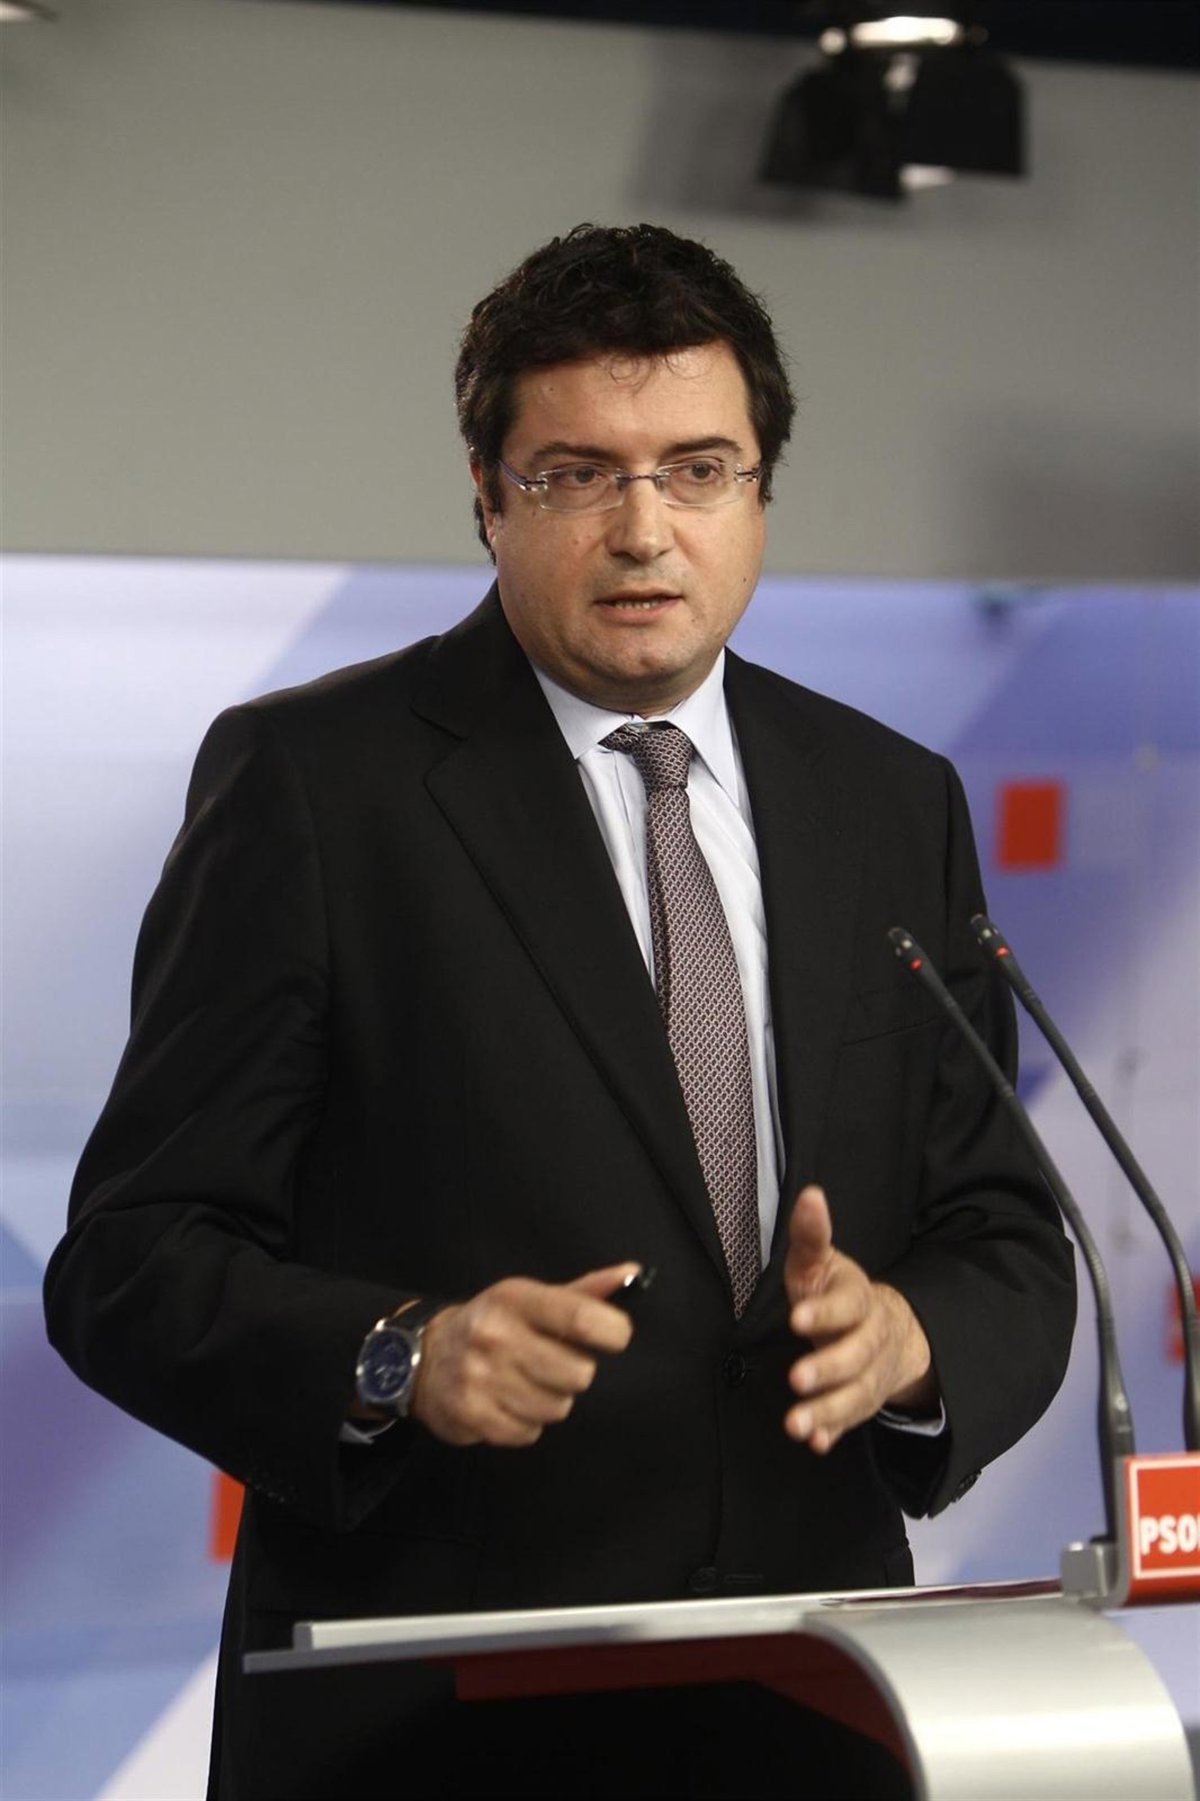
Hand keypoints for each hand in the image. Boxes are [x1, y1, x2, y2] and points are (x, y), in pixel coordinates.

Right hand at [411, 1264, 639, 1447]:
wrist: (422, 1357)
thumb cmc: (493, 1325)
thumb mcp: (531, 1299)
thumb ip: (585, 1291)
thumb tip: (633, 1275)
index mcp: (515, 1299)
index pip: (581, 1317)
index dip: (613, 1331)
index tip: (614, 1337)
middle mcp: (496, 1335)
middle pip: (578, 1373)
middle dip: (574, 1372)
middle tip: (551, 1363)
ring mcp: (481, 1377)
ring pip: (558, 1407)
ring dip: (550, 1400)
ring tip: (525, 1382)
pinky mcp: (472, 1415)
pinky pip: (530, 1433)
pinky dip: (526, 1424)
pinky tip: (507, 1402)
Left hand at [783, 1185, 936, 1453]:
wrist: (887, 1331)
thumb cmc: (837, 1293)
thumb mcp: (822, 1263)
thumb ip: (811, 1236)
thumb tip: (811, 1195)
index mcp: (860, 1300)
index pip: (848, 1306)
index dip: (825, 1312)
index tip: (797, 1318)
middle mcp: (871, 1339)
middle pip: (856, 1355)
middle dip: (827, 1368)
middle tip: (795, 1378)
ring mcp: (869, 1374)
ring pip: (855, 1395)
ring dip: (827, 1410)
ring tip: (795, 1424)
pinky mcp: (860, 1403)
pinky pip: (850, 1423)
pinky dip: (834, 1433)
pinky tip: (814, 1443)